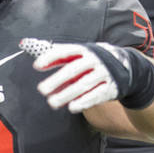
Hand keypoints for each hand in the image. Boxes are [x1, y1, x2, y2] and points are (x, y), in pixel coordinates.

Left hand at [20, 37, 153, 111]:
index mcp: (84, 49)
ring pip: (84, 84)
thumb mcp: (77, 53)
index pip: (66, 52)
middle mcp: (95, 60)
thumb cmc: (91, 60)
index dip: (51, 58)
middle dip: (57, 80)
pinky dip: (85, 102)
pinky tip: (72, 107)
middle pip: (74, 69)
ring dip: (67, 94)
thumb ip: (55, 53)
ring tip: (52, 103)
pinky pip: (97, 95)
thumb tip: (26, 44)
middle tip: (42, 90)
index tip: (36, 66)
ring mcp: (104, 73)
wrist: (127, 66)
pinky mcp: (112, 87)